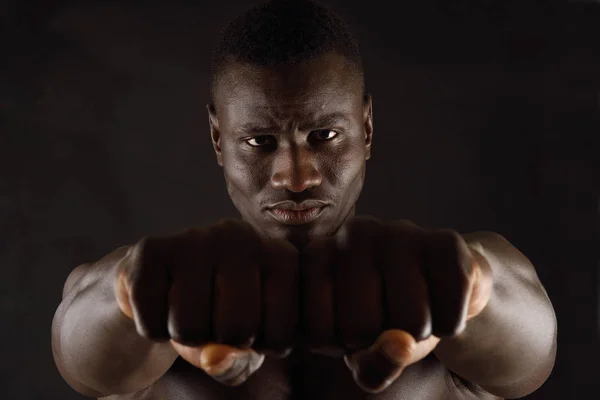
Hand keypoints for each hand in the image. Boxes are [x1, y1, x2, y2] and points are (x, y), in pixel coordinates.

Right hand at [114, 220, 298, 385]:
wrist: (160, 281)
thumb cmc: (215, 311)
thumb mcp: (243, 341)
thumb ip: (240, 363)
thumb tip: (216, 357)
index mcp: (282, 257)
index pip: (281, 334)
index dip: (258, 348)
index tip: (247, 327)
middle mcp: (244, 238)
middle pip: (238, 328)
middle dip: (219, 341)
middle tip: (212, 319)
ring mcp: (198, 237)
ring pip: (191, 327)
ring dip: (183, 336)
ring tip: (186, 310)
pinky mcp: (152, 249)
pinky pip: (152, 321)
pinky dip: (152, 328)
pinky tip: (160, 303)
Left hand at [301, 216, 492, 392]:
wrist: (439, 282)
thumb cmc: (388, 314)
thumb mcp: (365, 350)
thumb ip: (371, 366)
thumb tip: (399, 343)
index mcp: (317, 255)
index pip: (318, 333)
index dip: (342, 347)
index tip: (352, 327)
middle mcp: (351, 234)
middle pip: (359, 328)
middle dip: (381, 341)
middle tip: (389, 318)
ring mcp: (398, 231)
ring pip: (408, 322)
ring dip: (420, 334)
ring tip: (415, 309)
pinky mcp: (445, 241)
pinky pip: (448, 315)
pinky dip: (451, 324)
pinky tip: (441, 301)